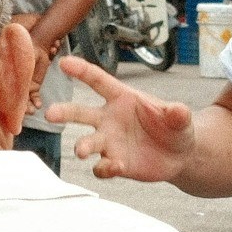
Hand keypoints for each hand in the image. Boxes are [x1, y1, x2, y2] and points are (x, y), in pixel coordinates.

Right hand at [52, 56, 192, 182]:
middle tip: (50, 114)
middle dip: (64, 112)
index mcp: (122, 98)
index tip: (64, 63)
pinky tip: (115, 166)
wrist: (180, 155)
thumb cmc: (175, 128)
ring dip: (82, 146)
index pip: (98, 81)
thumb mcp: (181, 118)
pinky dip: (105, 167)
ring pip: (87, 142)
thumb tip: (178, 110)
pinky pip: (102, 167)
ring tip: (82, 151)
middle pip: (81, 113)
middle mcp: (109, 119)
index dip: (82, 71)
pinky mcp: (114, 163)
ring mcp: (109, 142)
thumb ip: (178, 113)